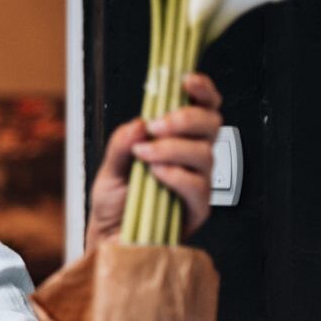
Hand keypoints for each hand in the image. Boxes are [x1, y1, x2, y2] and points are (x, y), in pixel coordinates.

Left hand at [86, 73, 222, 248]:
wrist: (109, 240)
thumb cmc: (113, 205)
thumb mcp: (109, 168)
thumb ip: (122, 143)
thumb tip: (138, 123)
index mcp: (174, 140)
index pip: (201, 108)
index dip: (201, 90)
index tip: (187, 80)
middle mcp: (191, 158)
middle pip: (212, 124)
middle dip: (185, 119)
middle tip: (156, 126)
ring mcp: (197, 182)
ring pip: (205, 153)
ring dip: (172, 148)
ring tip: (145, 156)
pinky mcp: (197, 208)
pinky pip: (198, 186)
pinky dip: (175, 176)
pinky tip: (156, 176)